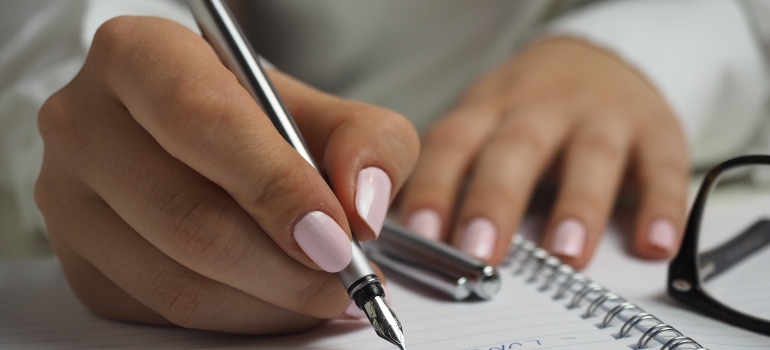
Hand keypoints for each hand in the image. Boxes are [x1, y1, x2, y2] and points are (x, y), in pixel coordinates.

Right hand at [35, 16, 417, 333]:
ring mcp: (70, 199)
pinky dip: (239, 317)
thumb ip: (368, 143)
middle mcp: (86, 123)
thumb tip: (362, 207)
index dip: (276, 186)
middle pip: (188, 216)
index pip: (202, 122)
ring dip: (269, 302)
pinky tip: (277, 297)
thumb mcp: (327, 111)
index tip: (336, 234)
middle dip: (285, 265)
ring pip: (176, 280)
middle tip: (344, 277)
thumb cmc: (261, 122)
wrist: (204, 144)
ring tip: (323, 291)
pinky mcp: (81, 262)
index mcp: (139, 56)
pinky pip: (164, 313)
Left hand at [398, 37, 687, 267]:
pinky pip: (663, 167)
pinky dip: (662, 206)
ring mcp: (601, 117)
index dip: (434, 188)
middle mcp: (542, 109)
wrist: (601, 58)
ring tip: (565, 255)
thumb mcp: (484, 122)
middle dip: (495, 201)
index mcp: (490, 110)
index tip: (420, 235)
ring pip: (590, 156)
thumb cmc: (529, 108)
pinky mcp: (655, 130)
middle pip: (516, 149)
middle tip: (479, 251)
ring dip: (578, 206)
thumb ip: (454, 173)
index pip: (453, 145)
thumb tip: (413, 240)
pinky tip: (654, 243)